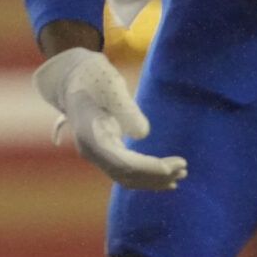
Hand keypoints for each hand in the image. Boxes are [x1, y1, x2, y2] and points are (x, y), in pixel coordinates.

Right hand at [32, 49, 187, 190]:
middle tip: (184, 169)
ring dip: (154, 179)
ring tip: (180, 174)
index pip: (124, 164)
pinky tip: (165, 178)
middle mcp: (91, 152)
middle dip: (157, 175)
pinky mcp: (103, 153)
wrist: (72, 77)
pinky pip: (125, 172)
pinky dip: (145, 176)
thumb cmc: (92, 77)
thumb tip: (142, 134)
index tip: (175, 165)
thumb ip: (126, 109)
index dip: (151, 168)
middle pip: (127, 175)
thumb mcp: (110, 86)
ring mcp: (96, 155)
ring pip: (127, 178)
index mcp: (91, 137)